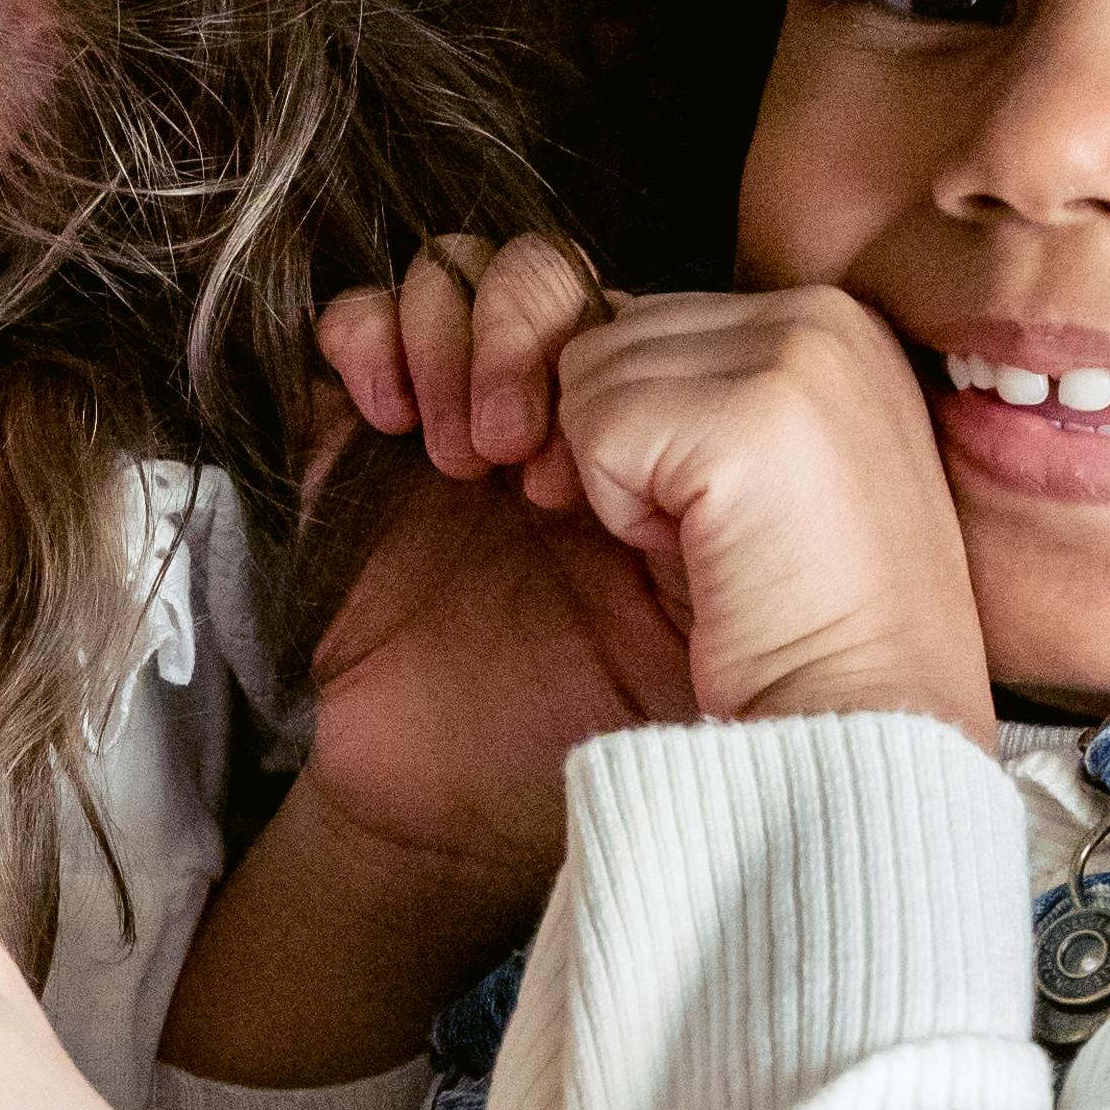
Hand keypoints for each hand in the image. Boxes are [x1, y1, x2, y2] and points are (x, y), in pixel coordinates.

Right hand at [302, 238, 699, 916]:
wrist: (518, 835)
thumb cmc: (666, 727)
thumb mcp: (761, 581)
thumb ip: (748, 449)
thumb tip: (684, 356)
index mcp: (675, 432)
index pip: (636, 298)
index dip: (618, 360)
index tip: (631, 487)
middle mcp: (569, 420)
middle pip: (539, 274)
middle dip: (529, 339)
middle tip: (532, 468)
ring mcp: (464, 430)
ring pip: (447, 280)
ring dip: (452, 334)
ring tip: (466, 454)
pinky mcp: (363, 459)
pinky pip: (349, 330)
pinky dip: (365, 333)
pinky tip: (391, 412)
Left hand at [553, 287, 997, 742]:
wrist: (866, 727)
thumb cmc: (805, 625)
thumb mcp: (755, 474)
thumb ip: (692, 395)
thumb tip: (566, 346)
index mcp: (838, 326)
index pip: (654, 324)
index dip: (643, 432)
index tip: (708, 517)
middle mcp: (827, 318)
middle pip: (612, 338)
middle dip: (625, 450)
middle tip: (713, 539)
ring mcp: (796, 357)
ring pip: (589, 375)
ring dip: (622, 481)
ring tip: (717, 545)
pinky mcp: (751, 416)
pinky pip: (594, 430)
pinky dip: (621, 512)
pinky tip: (703, 558)